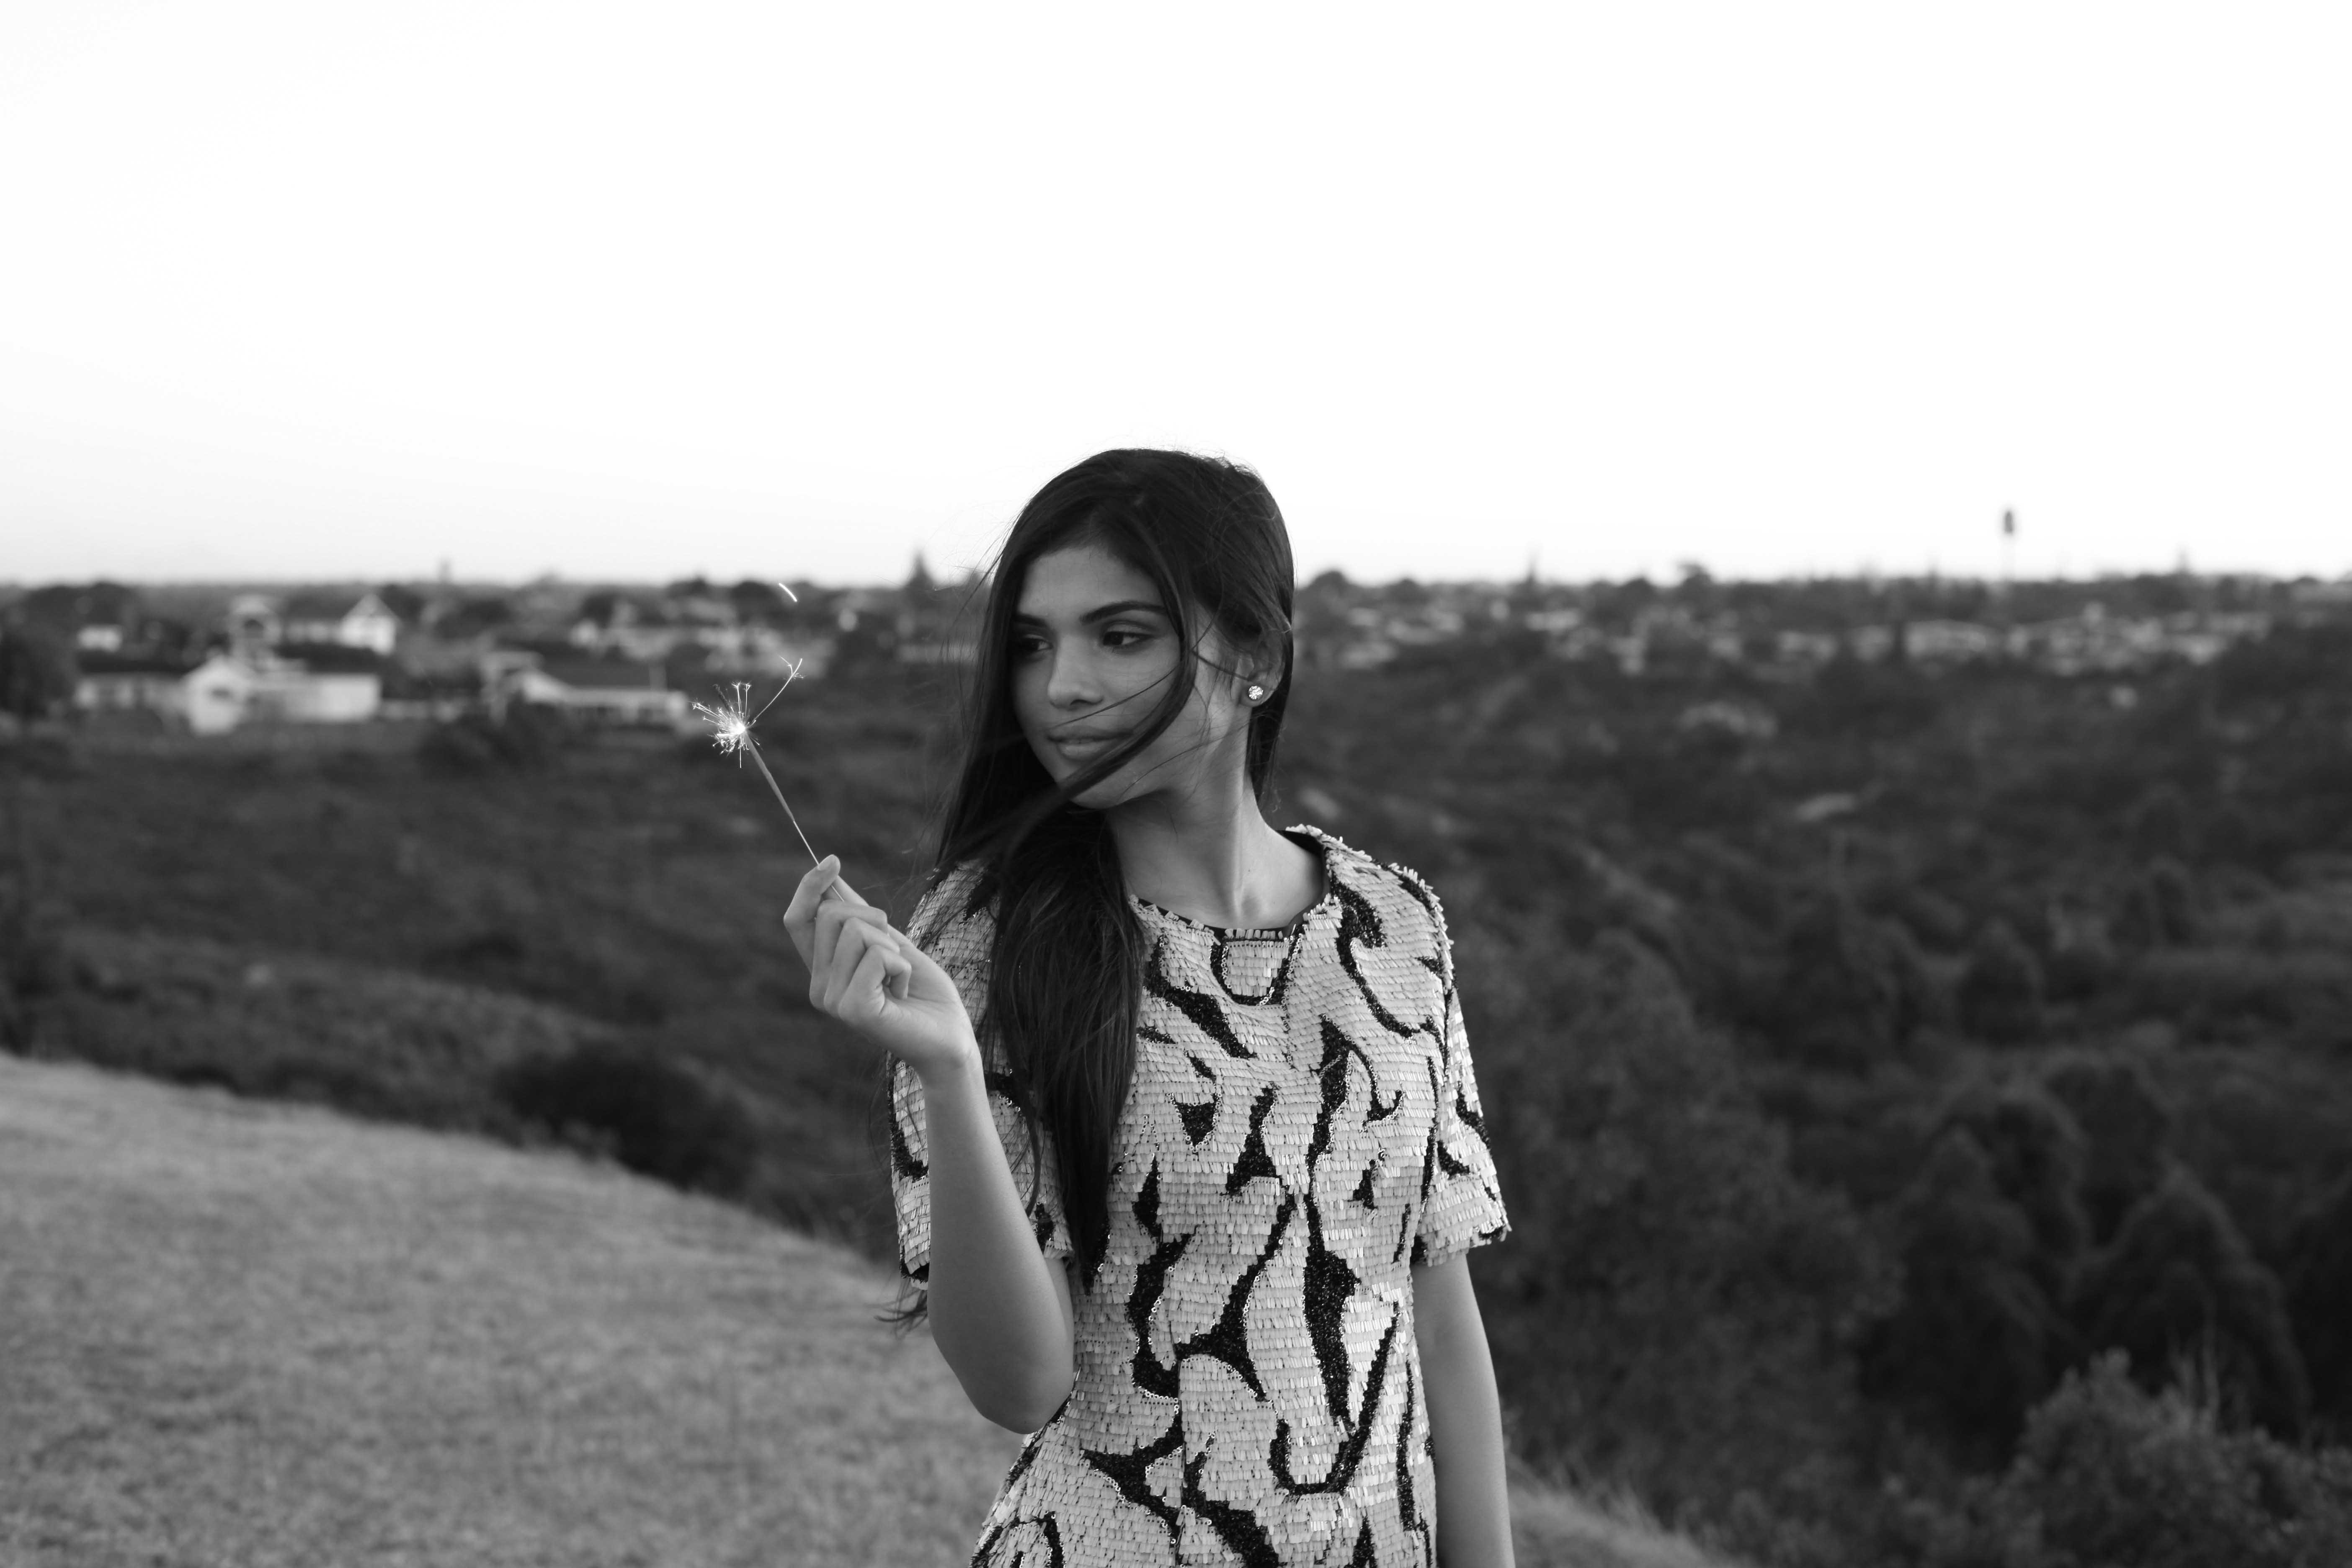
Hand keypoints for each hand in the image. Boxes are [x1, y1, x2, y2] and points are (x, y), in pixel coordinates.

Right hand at [782, 857, 979, 1082]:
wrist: (949, 1037)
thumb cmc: (923, 992)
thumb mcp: (889, 942)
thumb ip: (859, 915)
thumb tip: (830, 876)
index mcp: (824, 971)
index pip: (797, 920)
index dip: (809, 887)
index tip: (832, 860)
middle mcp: (820, 987)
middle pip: (831, 915)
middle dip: (873, 918)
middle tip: (895, 954)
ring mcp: (832, 1001)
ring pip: (856, 932)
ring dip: (893, 947)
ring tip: (900, 977)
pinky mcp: (853, 1009)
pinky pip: (876, 956)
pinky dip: (901, 966)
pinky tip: (903, 990)